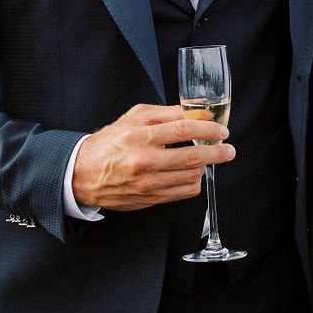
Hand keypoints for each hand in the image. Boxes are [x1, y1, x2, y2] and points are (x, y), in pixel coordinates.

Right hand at [73, 104, 233, 211]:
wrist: (84, 173)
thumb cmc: (111, 142)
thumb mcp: (134, 117)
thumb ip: (166, 113)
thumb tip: (195, 114)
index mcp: (140, 135)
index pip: (183, 130)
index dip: (208, 131)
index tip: (221, 131)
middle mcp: (144, 160)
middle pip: (192, 158)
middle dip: (217, 153)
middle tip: (228, 150)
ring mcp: (147, 183)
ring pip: (191, 177)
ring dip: (204, 167)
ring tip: (204, 160)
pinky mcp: (149, 199)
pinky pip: (183, 192)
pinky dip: (193, 183)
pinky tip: (191, 174)